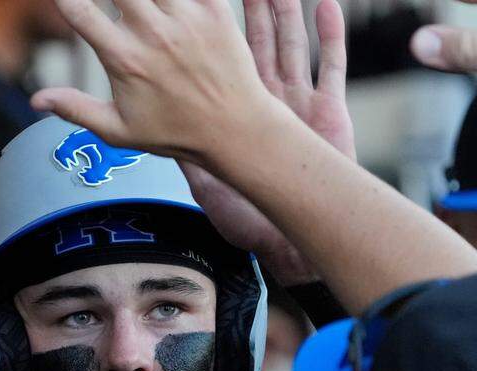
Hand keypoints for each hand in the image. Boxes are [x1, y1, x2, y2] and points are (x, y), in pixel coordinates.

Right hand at [31, 0, 271, 161]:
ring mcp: (185, 17)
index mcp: (123, 58)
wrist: (235, 131)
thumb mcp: (119, 130)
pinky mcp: (215, 8)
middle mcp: (152, 33)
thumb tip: (36, 100)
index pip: (79, 11)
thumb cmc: (175, 133)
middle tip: (109, 0)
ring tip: (135, 1)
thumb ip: (76, 109)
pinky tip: (168, 2)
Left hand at [181, 0, 352, 285]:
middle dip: (252, 6)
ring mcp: (299, 103)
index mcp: (235, 113)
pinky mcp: (329, 110)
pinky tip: (326, 4)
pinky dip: (331, 35)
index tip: (194, 7)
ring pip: (291, 44)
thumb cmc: (246, 217)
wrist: (288, 240)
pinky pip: (332, 66)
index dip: (210, 30)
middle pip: (257, 40)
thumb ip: (179, 152)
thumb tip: (145, 132)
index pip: (218, 60)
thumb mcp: (203, 181)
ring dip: (285, 10)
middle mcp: (267, 101)